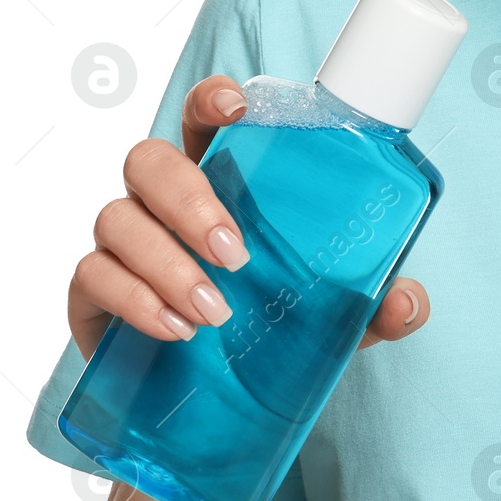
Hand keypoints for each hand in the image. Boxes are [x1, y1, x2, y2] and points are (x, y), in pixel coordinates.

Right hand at [68, 74, 430, 360]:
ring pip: (118, 218)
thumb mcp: (336, 313)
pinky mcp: (93, 294)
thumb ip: (377, 302)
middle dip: (190, 200)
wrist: (214, 401)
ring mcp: (123, 243)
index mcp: (221, 177)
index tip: (237, 106)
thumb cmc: (273, 323)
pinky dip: (133, 301)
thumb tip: (408, 306)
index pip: (201, 116)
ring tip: (214, 311)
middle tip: (236, 253)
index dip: (209, 99)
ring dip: (166, 263)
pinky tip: (175, 330)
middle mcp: (163, 199)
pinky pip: (92, 277)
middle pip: (149, 160)